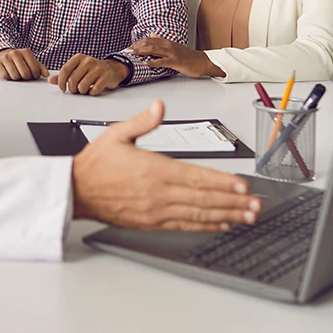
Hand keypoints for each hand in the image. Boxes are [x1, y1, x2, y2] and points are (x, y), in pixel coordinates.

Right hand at [0, 48, 48, 80]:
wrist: (2, 55)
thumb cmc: (19, 60)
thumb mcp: (30, 61)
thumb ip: (40, 67)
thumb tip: (46, 74)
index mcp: (25, 52)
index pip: (34, 69)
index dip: (35, 75)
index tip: (33, 75)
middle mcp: (15, 53)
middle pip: (25, 74)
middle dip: (26, 77)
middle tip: (24, 75)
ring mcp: (6, 58)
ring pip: (15, 76)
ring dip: (17, 78)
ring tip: (17, 73)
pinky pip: (6, 77)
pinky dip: (9, 77)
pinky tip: (9, 73)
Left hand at [48, 54, 127, 95]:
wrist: (112, 69)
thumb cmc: (92, 70)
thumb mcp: (77, 69)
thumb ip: (64, 75)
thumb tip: (50, 80)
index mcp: (79, 58)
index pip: (64, 70)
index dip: (61, 82)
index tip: (62, 88)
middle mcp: (88, 61)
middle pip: (72, 80)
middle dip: (72, 89)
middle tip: (75, 90)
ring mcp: (98, 69)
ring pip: (82, 86)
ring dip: (82, 92)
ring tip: (84, 89)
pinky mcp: (106, 77)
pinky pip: (94, 90)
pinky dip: (92, 93)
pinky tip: (93, 89)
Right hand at [72, 99, 260, 230]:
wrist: (76, 190)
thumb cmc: (96, 164)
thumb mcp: (117, 134)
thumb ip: (143, 121)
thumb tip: (160, 106)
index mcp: (153, 169)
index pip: (195, 177)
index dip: (221, 182)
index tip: (242, 185)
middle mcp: (158, 193)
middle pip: (203, 198)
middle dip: (233, 201)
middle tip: (256, 204)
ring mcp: (156, 210)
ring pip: (198, 214)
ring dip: (226, 215)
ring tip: (247, 216)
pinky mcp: (151, 222)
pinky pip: (184, 225)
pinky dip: (205, 225)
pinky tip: (221, 224)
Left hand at [126, 36, 224, 77]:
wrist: (202, 62)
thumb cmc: (187, 56)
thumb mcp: (173, 46)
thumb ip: (161, 40)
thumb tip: (151, 33)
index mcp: (166, 42)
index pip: (149, 39)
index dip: (138, 43)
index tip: (129, 47)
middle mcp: (168, 45)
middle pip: (149, 43)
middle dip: (137, 46)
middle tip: (127, 50)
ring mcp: (172, 53)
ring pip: (154, 50)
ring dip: (142, 51)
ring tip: (134, 54)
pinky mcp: (176, 61)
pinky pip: (163, 61)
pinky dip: (154, 62)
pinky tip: (147, 63)